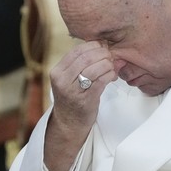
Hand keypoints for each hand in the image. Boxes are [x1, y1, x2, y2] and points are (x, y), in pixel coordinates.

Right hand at [43, 41, 119, 170]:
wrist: (69, 124)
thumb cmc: (73, 99)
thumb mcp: (70, 79)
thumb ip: (83, 64)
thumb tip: (105, 46)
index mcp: (57, 71)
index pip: (77, 50)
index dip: (94, 46)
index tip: (104, 48)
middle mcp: (62, 80)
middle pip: (86, 57)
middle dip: (103, 54)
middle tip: (111, 57)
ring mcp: (73, 91)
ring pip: (94, 67)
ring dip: (108, 64)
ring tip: (113, 67)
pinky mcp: (85, 100)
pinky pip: (101, 80)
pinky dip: (110, 75)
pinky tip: (113, 77)